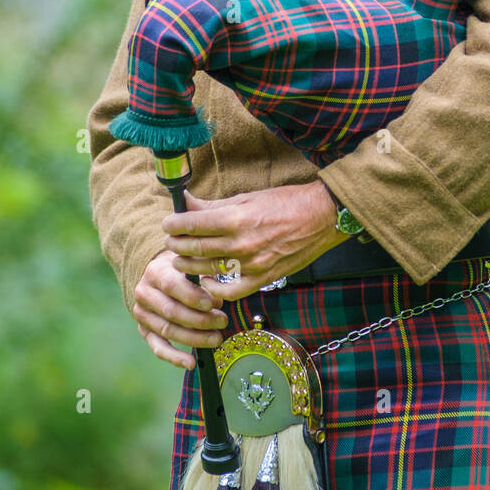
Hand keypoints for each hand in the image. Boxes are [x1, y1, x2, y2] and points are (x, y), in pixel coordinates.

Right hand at [132, 249, 227, 369]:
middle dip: (199, 319)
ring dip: (194, 338)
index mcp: (155, 272)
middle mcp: (144, 293)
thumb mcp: (191, 264)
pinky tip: (191, 363)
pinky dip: (174, 357)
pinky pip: (158, 348)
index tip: (214, 304)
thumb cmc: (183, 269)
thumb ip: (204, 276)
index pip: (171, 285)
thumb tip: (218, 299)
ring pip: (167, 330)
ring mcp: (142, 314)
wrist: (158, 275)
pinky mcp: (145, 331)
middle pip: (171, 311)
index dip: (193, 296)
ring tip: (217, 339)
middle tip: (223, 321)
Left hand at [162, 181, 350, 300]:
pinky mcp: (263, 278)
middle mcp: (241, 243)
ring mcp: (252, 264)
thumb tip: (187, 202)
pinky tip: (206, 281)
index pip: (192, 225)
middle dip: (177, 245)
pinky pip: (230, 291)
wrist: (321, 217)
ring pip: (207, 271)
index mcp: (236, 218)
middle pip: (195, 249)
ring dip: (189, 266)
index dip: (174, 225)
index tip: (167, 224)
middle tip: (171, 241)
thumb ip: (213, 205)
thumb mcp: (247, 197)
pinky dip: (214, 289)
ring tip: (182, 259)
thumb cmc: (286, 202)